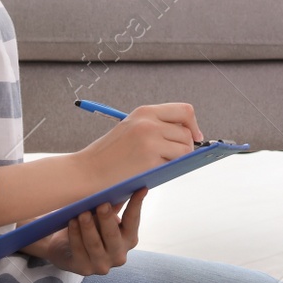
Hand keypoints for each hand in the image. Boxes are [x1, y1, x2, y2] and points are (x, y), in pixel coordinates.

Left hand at [19, 189, 146, 274]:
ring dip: (88, 227)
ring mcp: (101, 265)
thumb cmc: (89, 228)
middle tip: (102, 204)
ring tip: (82, 212)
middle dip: (107, 219)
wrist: (64, 248)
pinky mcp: (83, 269)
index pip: (133, 221)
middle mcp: (118, 255)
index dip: (137, 204)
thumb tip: (122, 180)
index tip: (140, 188)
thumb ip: (113, 203)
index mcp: (128, 239)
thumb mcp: (103, 216)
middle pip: (113, 235)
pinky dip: (75, 235)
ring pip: (94, 244)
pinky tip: (71, 222)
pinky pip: (79, 249)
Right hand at [76, 103, 202, 187]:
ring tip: (160, 164)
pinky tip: (153, 171)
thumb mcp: (131, 129)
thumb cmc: (108, 155)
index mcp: (144, 112)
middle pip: (187, 132)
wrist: (86, 171)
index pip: (184, 111)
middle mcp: (149, 123)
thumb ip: (156, 127)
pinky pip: (175, 164)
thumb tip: (189, 135)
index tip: (196, 136)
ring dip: (178, 159)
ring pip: (185, 149)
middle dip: (186, 146)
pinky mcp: (151, 160)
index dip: (193, 125)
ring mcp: (151, 141)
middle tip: (174, 157)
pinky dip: (169, 169)